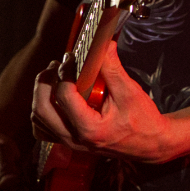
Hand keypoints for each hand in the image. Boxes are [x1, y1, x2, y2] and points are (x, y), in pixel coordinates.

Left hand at [32, 41, 179, 163]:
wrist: (150, 144)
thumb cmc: (143, 121)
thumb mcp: (130, 93)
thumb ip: (112, 69)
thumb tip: (102, 46)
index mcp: (89, 128)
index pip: (64, 96)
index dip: (64, 72)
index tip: (71, 58)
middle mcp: (74, 139)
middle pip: (41, 109)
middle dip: (43, 83)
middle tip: (54, 66)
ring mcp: (69, 143)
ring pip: (38, 120)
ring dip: (40, 96)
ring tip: (53, 78)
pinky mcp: (70, 142)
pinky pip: (44, 129)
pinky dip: (42, 112)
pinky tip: (52, 100)